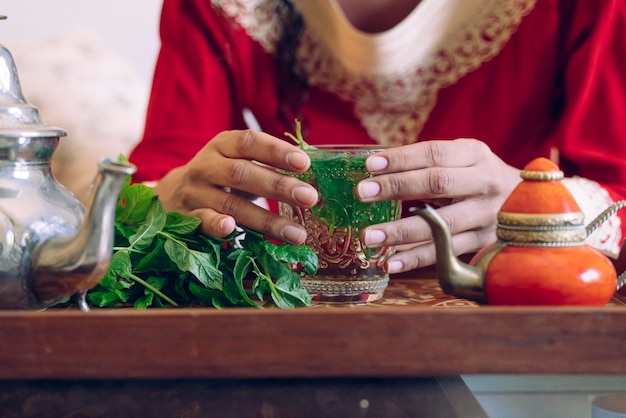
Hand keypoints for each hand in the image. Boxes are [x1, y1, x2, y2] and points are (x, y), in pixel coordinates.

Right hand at [153, 130, 317, 244]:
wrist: (172, 194)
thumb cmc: (219, 177)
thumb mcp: (237, 160)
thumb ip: (266, 164)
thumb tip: (313, 176)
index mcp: (223, 145)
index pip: (249, 142)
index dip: (276, 151)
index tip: (304, 162)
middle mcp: (207, 166)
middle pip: (242, 173)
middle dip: (278, 186)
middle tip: (310, 198)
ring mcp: (195, 192)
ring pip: (231, 204)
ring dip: (267, 220)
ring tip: (298, 234)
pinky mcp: (186, 217)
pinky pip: (202, 221)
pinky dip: (216, 225)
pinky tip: (231, 231)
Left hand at [356, 138, 521, 271]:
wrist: (533, 204)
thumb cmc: (479, 178)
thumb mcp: (464, 160)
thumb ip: (428, 164)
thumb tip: (374, 170)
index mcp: (475, 154)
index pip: (434, 153)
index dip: (402, 158)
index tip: (369, 164)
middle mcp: (485, 181)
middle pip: (437, 183)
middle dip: (396, 187)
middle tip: (362, 192)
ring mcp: (487, 215)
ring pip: (441, 224)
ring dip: (401, 231)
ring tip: (369, 236)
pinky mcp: (485, 243)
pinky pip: (446, 253)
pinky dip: (416, 259)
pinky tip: (391, 262)